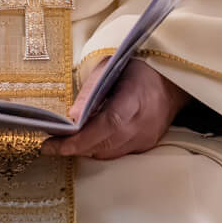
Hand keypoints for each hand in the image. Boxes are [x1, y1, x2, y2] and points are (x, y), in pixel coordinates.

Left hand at [44, 60, 188, 159]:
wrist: (172, 82)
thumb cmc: (137, 70)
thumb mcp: (110, 68)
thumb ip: (91, 91)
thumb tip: (71, 117)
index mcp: (134, 98)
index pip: (106, 126)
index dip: (79, 140)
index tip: (55, 146)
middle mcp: (142, 124)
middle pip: (103, 145)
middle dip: (74, 148)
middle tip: (49, 146)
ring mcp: (146, 138)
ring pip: (108, 154)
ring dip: (86, 150)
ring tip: (65, 143)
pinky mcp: (146, 145)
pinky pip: (118, 153)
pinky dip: (101, 148)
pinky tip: (89, 140)